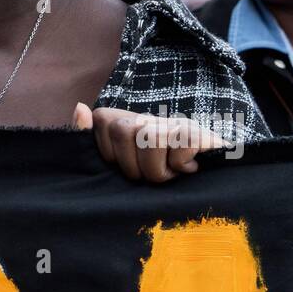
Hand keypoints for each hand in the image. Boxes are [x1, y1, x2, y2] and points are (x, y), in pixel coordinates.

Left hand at [73, 103, 229, 182]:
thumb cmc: (159, 181)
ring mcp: (174, 123)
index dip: (113, 154)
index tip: (131, 166)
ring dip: (160, 171)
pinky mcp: (197, 134)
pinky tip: (190, 169)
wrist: (212, 184)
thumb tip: (80, 107)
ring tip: (171, 174)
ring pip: (149, 139)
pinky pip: (178, 148)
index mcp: (127, 123)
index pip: (104, 121)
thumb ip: (93, 138)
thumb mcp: (121, 166)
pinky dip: (182, 167)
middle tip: (153, 173)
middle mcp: (149, 118)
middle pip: (124, 130)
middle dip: (136, 166)